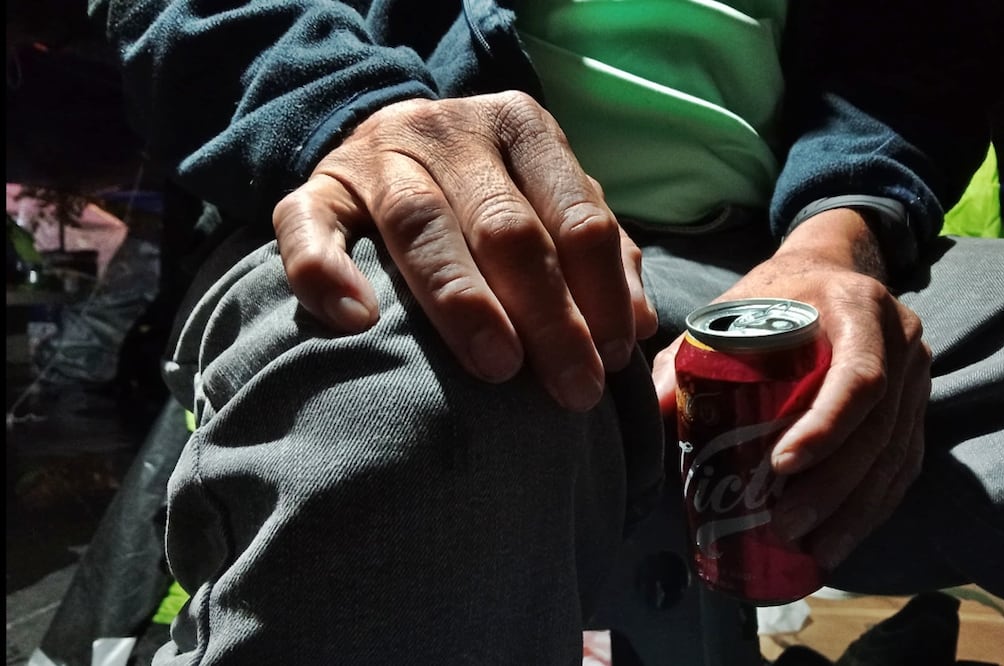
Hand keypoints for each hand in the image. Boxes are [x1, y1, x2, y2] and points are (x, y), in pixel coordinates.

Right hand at [272, 91, 657, 410]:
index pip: (575, 212)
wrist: (390, 145)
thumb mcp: (549, 200)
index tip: (612, 356)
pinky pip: (309, 226)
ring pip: (421, 225)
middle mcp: (450, 131)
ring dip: (463, 302)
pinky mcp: (316, 186)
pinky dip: (329, 272)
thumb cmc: (486, 190)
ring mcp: (378, 155)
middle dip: (549, 315)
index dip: (599, 289)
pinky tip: (358, 321)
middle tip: (572, 389)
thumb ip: (597, 252)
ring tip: (499, 367)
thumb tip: (639, 325)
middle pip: (506, 226)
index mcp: (522, 127)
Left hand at [652, 209, 929, 569]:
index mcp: (858, 308)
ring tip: (814, 548)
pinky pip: (903, 465)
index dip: (826, 427)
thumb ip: (687, 355)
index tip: (782, 466)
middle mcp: (901, 341)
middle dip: (833, 486)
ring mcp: (917, 377)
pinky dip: (873, 507)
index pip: (859, 377)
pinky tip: (841, 538)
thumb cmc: (773, 296)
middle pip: (878, 429)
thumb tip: (658, 407)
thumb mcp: (730, 310)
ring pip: (895, 456)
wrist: (829, 271)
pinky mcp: (916, 407)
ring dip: (855, 511)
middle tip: (787, 525)